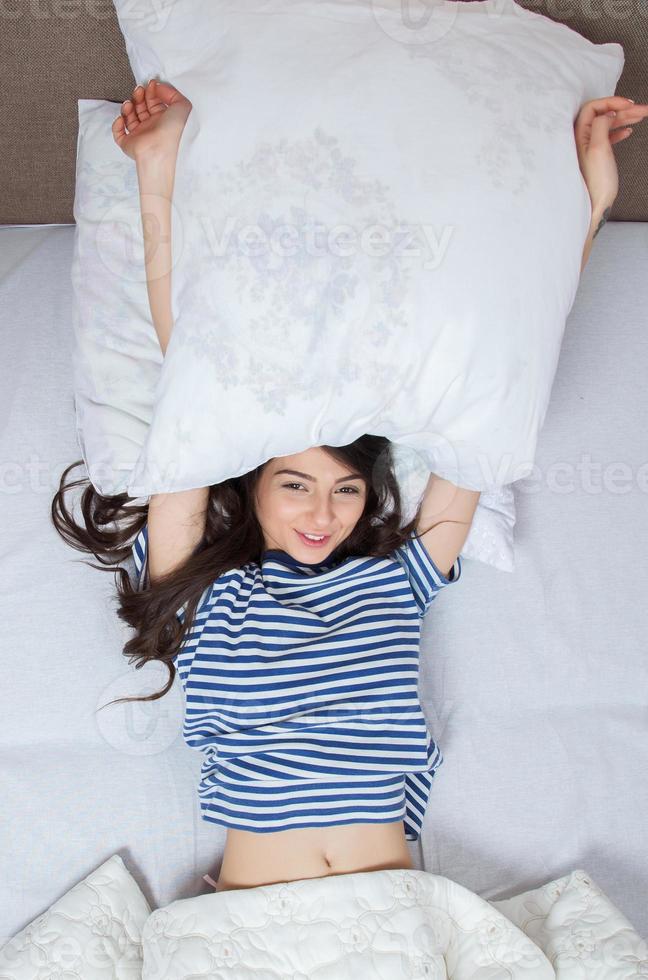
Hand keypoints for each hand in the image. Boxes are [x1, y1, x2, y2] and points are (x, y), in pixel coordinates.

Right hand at [111, 79, 192, 163]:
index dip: (151, 91)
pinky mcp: (129, 143)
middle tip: (139, 91)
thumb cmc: (173, 132)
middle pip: (141, 107)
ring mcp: (140, 136)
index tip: (150, 84)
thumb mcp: (182, 106)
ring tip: (129, 104)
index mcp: (164, 120)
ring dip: (127, 107)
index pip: (154, 102)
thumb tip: (158, 87)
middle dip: (138, 97)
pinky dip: (117, 125)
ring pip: (129, 117)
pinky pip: (118, 133)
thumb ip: (172, 92)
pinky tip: (122, 119)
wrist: (161, 150)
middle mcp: (152, 127)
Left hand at [574, 96, 647, 213]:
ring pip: (608, 126)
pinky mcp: (596, 157)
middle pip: (603, 115)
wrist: (595, 207)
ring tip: (642, 116)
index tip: (629, 104)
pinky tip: (629, 131)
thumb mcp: (599, 148)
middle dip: (624, 110)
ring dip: (625, 119)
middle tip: (643, 110)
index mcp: (578, 136)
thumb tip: (607, 111)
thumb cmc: (596, 182)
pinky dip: (619, 131)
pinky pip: (607, 137)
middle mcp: (581, 140)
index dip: (611, 102)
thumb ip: (601, 125)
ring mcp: (588, 148)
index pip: (593, 108)